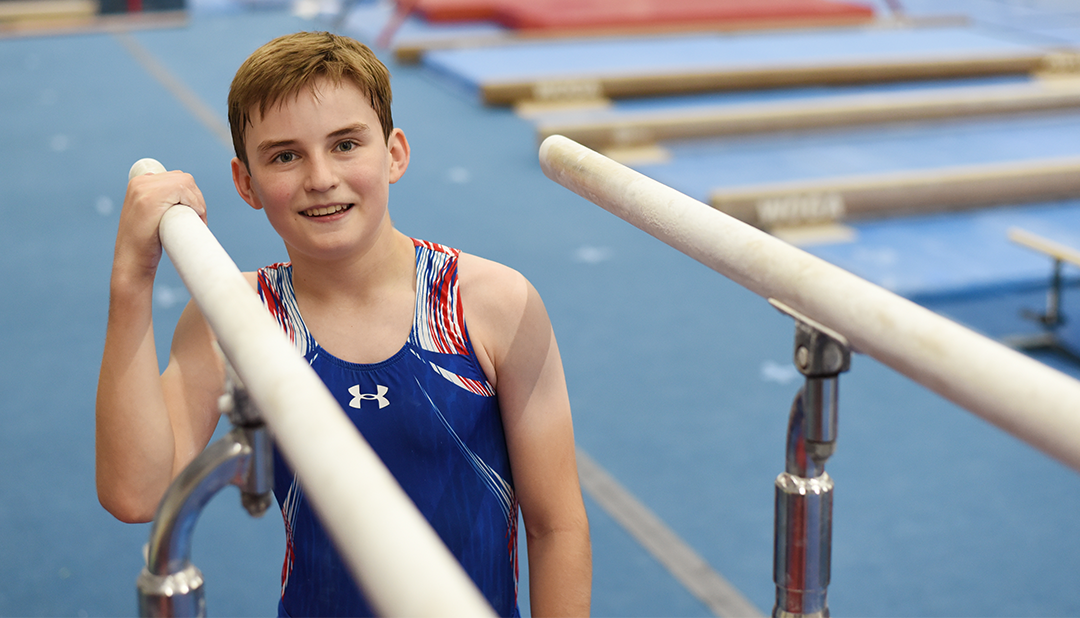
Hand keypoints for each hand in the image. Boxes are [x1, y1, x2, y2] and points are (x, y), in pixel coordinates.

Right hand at [114, 169, 206, 285]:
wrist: (132, 262)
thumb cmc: (145, 244)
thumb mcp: (150, 216)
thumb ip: (161, 203)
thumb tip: (183, 202)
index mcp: (139, 183)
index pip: (176, 178)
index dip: (190, 194)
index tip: (194, 213)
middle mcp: (140, 182)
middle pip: (183, 178)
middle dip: (196, 198)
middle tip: (199, 219)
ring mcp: (144, 189)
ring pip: (186, 182)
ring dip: (198, 202)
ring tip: (198, 221)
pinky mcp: (151, 198)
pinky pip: (183, 189)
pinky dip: (195, 202)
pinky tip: (195, 216)